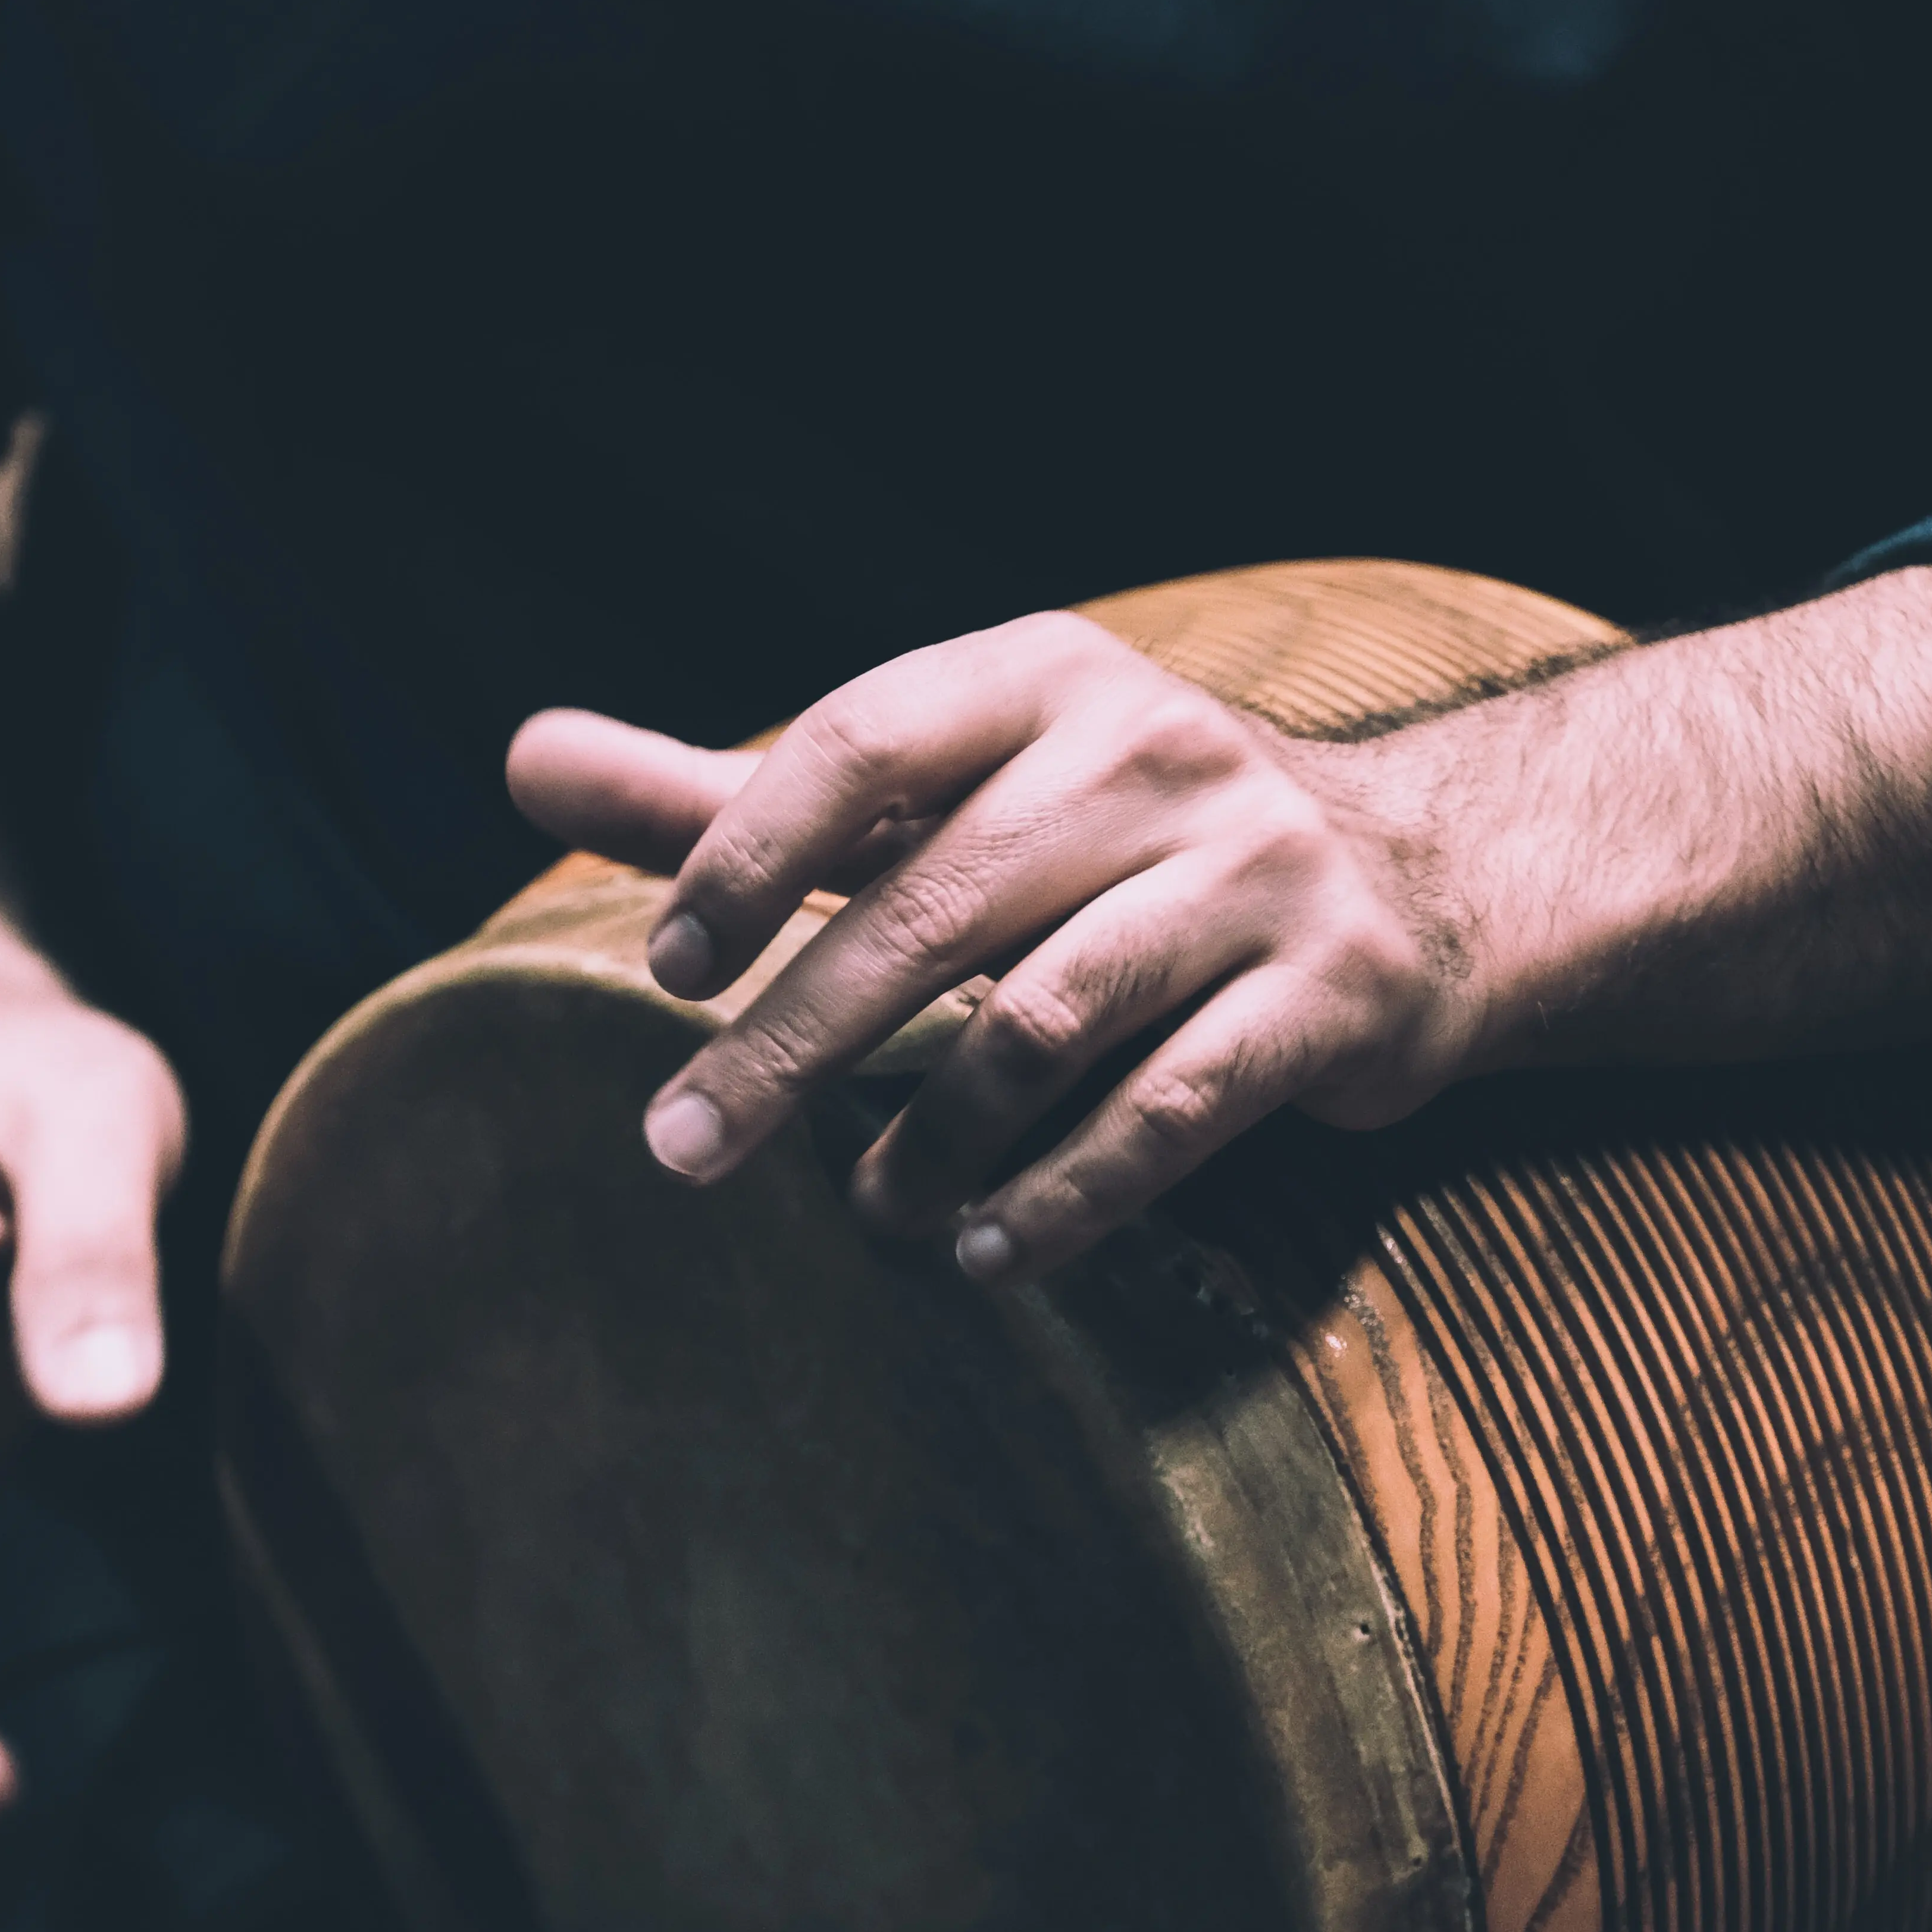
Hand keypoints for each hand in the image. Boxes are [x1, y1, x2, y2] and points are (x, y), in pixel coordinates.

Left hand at [509, 613, 1478, 1280]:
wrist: (1412, 886)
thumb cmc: (1108, 844)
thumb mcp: (937, 795)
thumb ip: (738, 797)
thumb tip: (519, 756)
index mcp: (1040, 678)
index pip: (862, 744)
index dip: (748, 855)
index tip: (666, 977)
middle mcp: (1155, 752)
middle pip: (938, 905)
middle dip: (796, 1043)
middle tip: (681, 1151)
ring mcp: (1257, 873)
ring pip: (1053, 1016)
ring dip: (934, 1137)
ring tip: (866, 1213)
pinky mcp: (1333, 994)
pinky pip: (1176, 1109)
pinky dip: (1069, 1196)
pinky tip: (989, 1253)